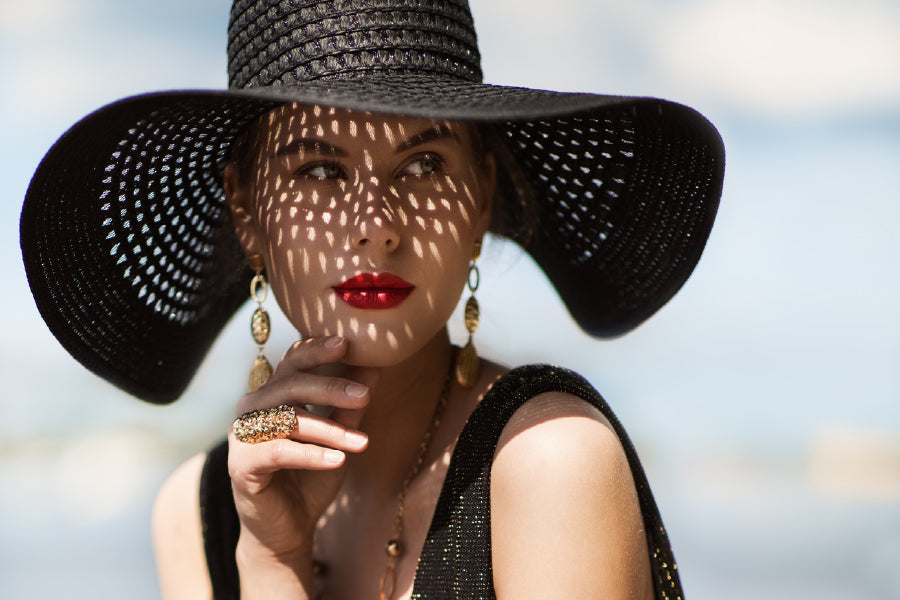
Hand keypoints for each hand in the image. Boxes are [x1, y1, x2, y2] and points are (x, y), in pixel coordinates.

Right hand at [227, 336, 375, 570]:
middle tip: (365, 396)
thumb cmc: (310, 477)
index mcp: (273, 394)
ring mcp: (243, 435)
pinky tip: (338, 461)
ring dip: (329, 430)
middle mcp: (253, 408)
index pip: (292, 360)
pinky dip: (310, 455)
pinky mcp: (241, 465)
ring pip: (287, 419)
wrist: (287, 529)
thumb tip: (376, 363)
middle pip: (289, 384)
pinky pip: (278, 452)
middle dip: (330, 388)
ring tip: (362, 443)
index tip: (346, 342)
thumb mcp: (338, 436)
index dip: (315, 348)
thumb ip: (350, 404)